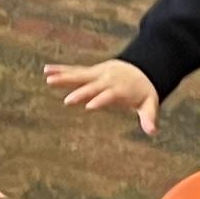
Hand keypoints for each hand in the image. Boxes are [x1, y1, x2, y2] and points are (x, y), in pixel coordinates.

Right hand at [41, 58, 160, 134]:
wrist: (142, 67)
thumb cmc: (143, 91)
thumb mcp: (149, 104)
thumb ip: (149, 117)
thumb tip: (153, 132)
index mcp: (119, 89)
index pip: (108, 96)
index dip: (100, 100)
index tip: (89, 107)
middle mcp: (106, 80)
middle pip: (91, 86)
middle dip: (80, 93)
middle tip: (67, 101)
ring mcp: (97, 74)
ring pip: (78, 76)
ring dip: (64, 77)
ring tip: (48, 79)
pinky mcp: (91, 71)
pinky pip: (74, 71)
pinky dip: (61, 70)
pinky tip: (46, 70)